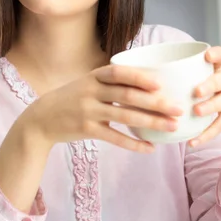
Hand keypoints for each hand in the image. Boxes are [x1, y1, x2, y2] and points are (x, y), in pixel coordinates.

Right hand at [22, 65, 183, 152]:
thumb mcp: (87, 83)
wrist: (41, 118)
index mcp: (93, 76)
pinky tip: (150, 148)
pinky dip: (134, 144)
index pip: (119, 73)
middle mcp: (91, 92)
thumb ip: (111, 82)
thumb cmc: (71, 98)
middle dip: (156, 102)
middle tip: (178, 108)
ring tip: (172, 127)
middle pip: (128, 96)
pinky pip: (115, 138)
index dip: (140, 77)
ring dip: (152, 122)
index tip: (161, 83)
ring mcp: (88, 111)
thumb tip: (148, 81)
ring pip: (125, 117)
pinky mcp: (86, 130)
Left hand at [189, 46, 220, 146]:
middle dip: (209, 85)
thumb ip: (183, 72)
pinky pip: (219, 126)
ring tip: (196, 111)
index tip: (207, 55)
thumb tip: (142, 73)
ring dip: (209, 107)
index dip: (217, 54)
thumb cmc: (211, 86)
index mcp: (217, 68)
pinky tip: (192, 142)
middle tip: (196, 91)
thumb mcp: (205, 75)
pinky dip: (205, 135)